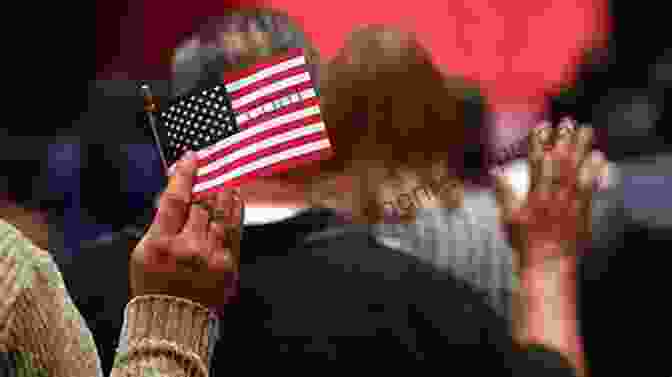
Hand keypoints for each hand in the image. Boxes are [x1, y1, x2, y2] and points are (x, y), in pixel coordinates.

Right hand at [130, 151, 242, 307]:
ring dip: (225, 192)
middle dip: (208, 182)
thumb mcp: (143, 252)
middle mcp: (188, 248)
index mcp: (161, 244)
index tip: (192, 157)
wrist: (173, 319)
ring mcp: (211, 257)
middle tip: (212, 166)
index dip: (185, 174)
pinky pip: (235, 230)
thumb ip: (160, 222)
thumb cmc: (154, 285)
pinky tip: (235, 199)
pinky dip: (236, 211)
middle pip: (203, 203)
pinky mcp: (228, 264)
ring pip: (223, 213)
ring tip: (226, 178)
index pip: (176, 199)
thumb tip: (174, 193)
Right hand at [494, 118, 606, 268]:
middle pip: (560, 161)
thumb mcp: (507, 217)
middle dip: (562, 139)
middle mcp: (553, 195)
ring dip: (581, 148)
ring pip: (577, 169)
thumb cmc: (524, 242)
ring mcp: (570, 202)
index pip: (536, 162)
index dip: (539, 142)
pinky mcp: (582, 210)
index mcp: (534, 195)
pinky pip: (590, 186)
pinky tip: (598, 156)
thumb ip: (503, 192)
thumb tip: (496, 171)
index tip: (541, 126)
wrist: (546, 264)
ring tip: (585, 129)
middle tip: (566, 121)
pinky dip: (594, 170)